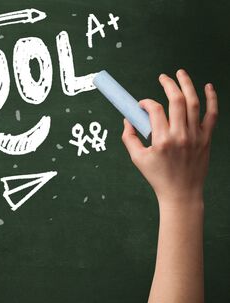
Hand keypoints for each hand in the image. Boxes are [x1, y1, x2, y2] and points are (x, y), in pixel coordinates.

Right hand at [121, 69, 217, 205]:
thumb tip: (127, 120)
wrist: (182, 193)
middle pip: (176, 101)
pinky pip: (212, 115)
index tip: (141, 105)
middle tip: (162, 77)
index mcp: (162, 140)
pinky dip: (212, 99)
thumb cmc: (158, 177)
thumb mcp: (137, 159)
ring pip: (194, 103)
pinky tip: (208, 87)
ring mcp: (196, 136)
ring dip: (187, 85)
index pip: (155, 110)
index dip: (146, 103)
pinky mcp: (206, 139)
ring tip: (180, 73)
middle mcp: (180, 136)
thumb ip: (129, 138)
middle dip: (168, 84)